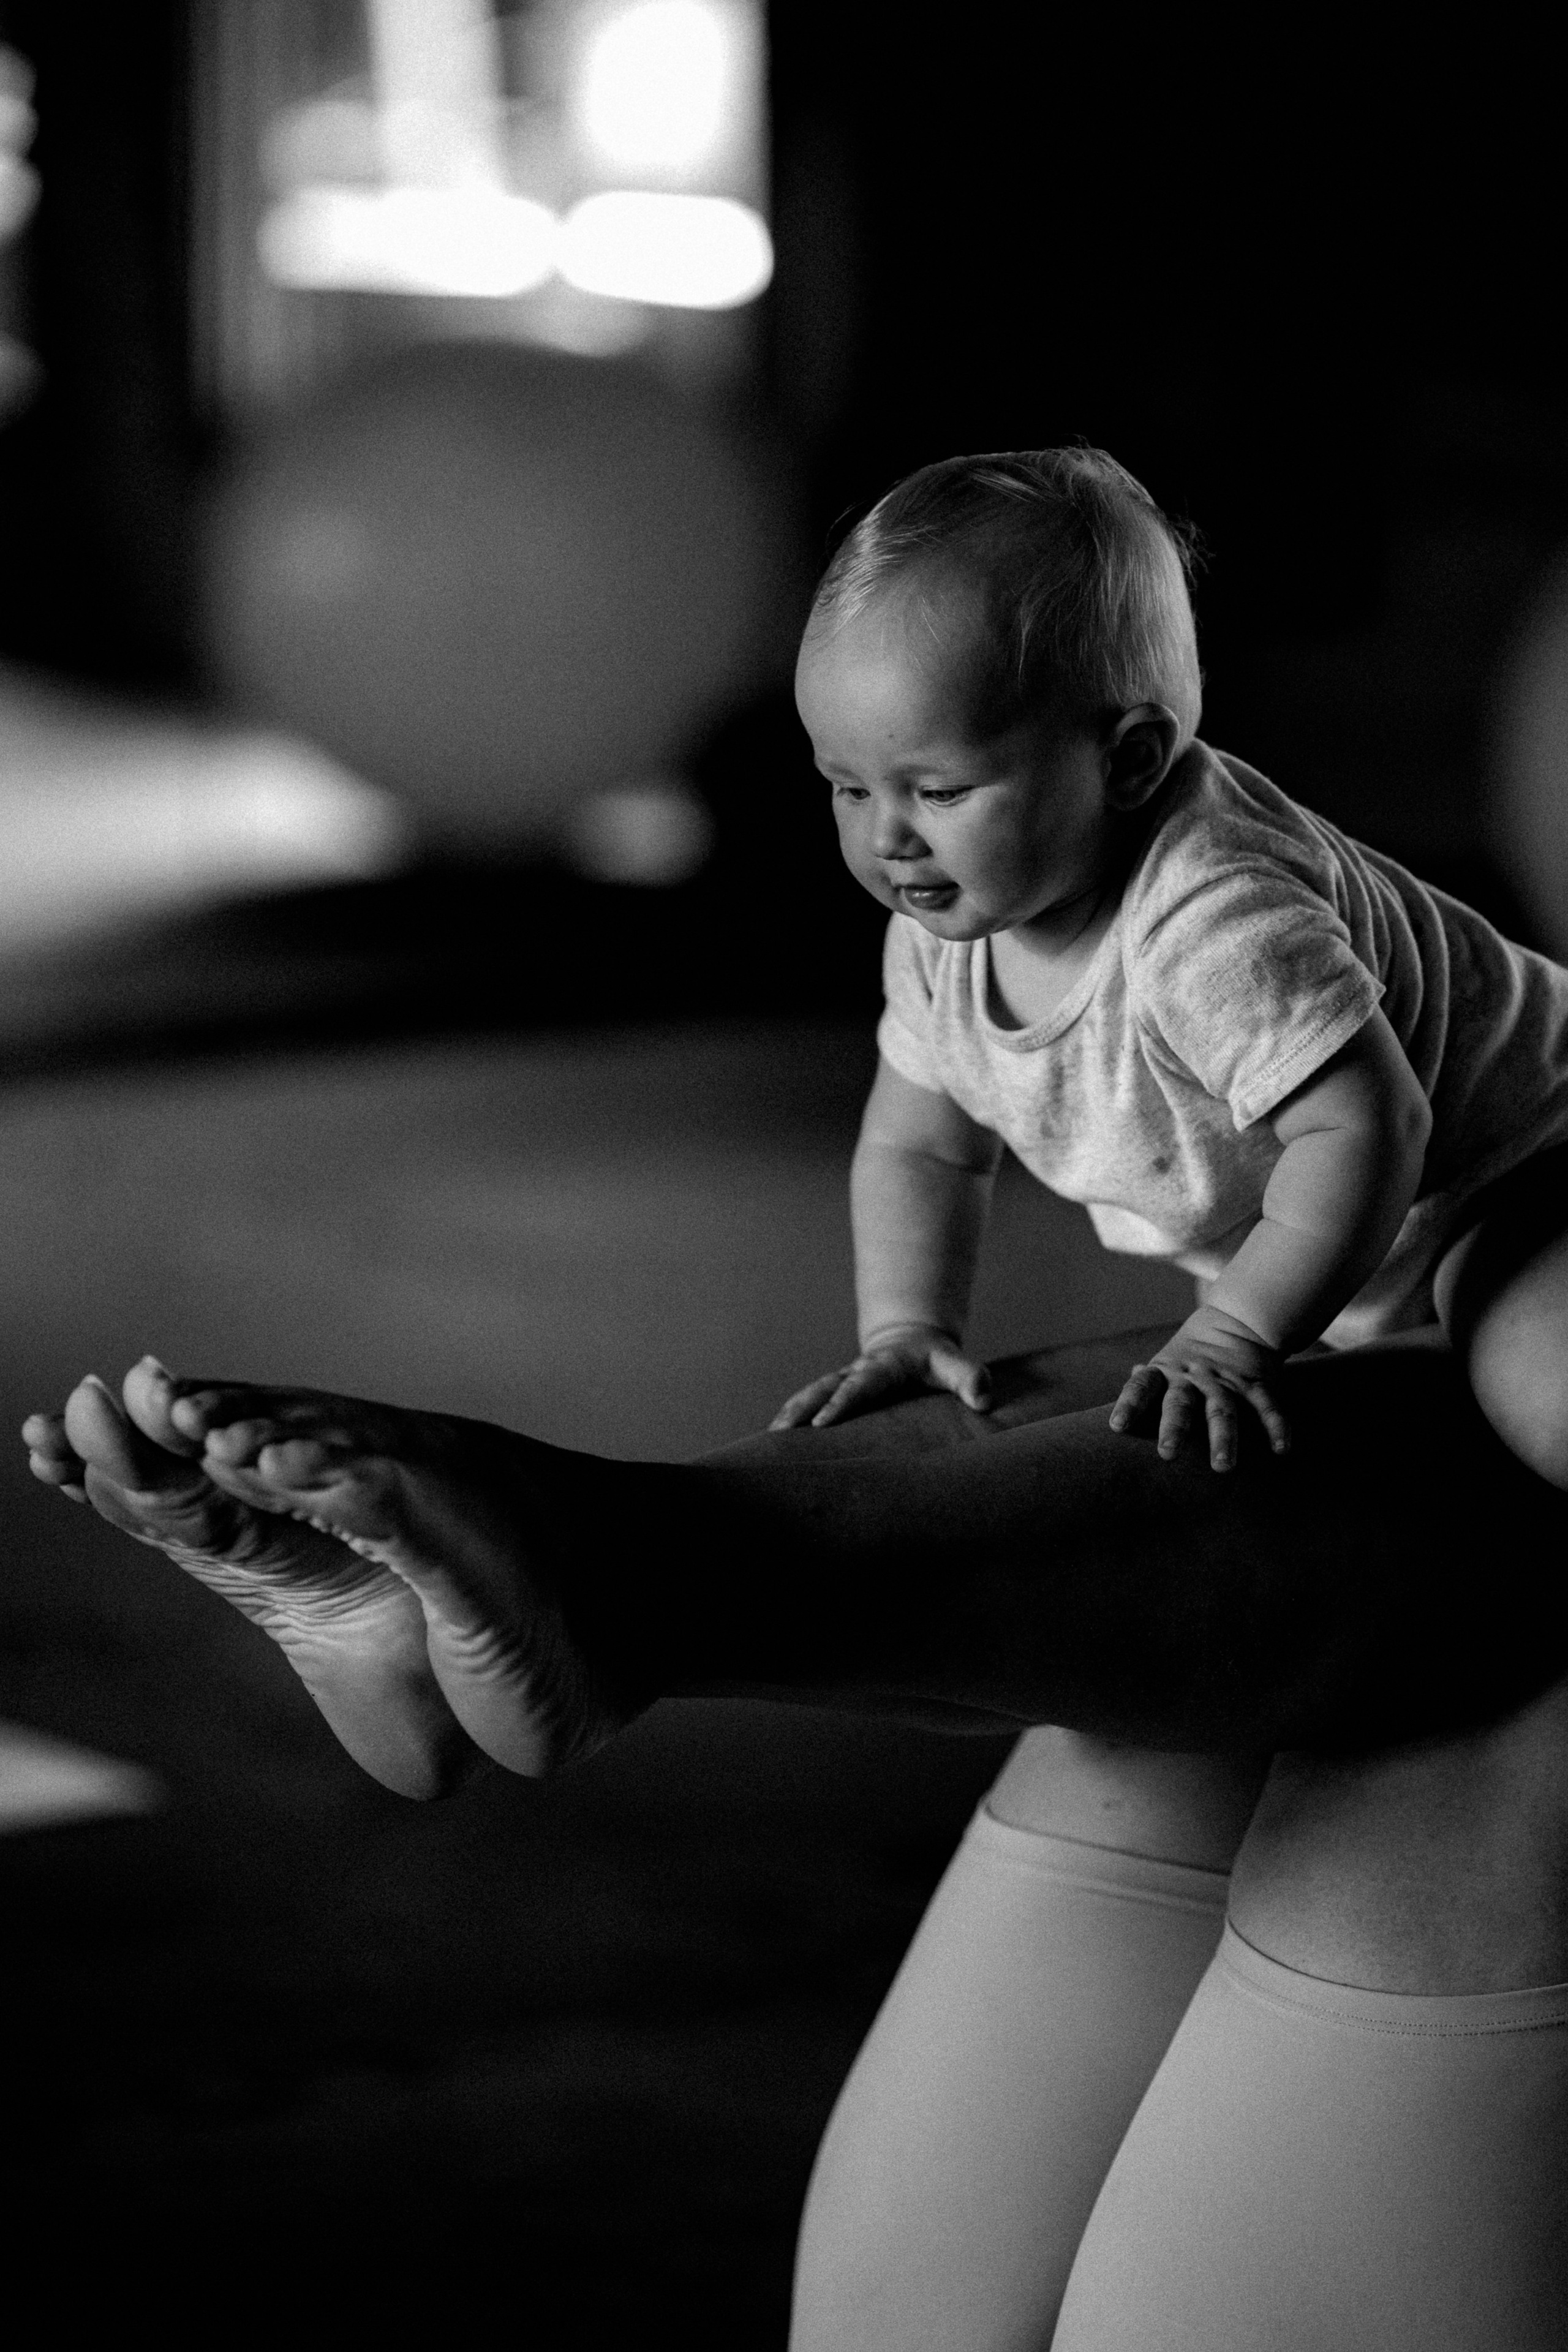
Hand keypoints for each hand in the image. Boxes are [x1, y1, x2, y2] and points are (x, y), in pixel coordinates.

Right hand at [770, 1325, 992, 1430]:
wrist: (911, 1341)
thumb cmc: (935, 1360)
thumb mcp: (955, 1364)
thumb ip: (970, 1377)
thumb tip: (984, 1399)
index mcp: (884, 1367)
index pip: (860, 1386)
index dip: (841, 1403)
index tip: (822, 1423)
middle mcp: (857, 1371)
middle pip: (823, 1388)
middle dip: (802, 1409)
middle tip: (780, 1432)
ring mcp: (843, 1380)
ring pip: (810, 1394)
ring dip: (790, 1414)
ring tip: (769, 1439)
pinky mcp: (836, 1391)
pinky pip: (809, 1402)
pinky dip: (791, 1417)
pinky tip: (775, 1441)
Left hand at [1108, 1305, 1289, 1470]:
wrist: (1239, 1319)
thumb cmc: (1193, 1355)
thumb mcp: (1166, 1363)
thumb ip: (1146, 1386)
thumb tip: (1119, 1411)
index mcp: (1166, 1372)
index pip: (1142, 1386)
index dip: (1130, 1404)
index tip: (1118, 1426)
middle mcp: (1192, 1377)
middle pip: (1181, 1403)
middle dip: (1174, 1428)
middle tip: (1167, 1454)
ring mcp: (1225, 1380)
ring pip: (1223, 1409)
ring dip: (1224, 1437)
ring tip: (1223, 1466)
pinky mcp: (1256, 1382)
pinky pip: (1266, 1405)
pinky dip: (1276, 1425)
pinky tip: (1281, 1449)